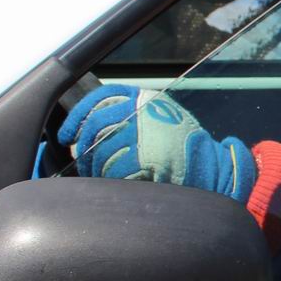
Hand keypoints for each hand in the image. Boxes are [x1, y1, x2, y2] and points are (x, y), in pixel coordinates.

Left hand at [58, 84, 257, 203]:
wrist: (212, 168)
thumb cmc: (183, 149)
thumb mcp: (159, 120)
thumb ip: (130, 118)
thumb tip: (89, 130)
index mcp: (146, 99)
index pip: (101, 97)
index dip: (78, 116)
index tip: (67, 135)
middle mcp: (144, 111)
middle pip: (96, 125)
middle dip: (86, 148)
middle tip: (84, 163)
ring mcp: (146, 133)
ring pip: (103, 150)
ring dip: (97, 167)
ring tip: (103, 176)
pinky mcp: (147, 156)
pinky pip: (116, 169)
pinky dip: (112, 179)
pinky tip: (117, 183)